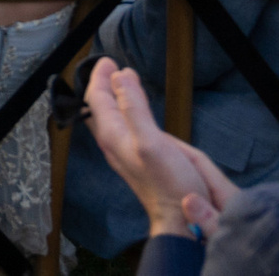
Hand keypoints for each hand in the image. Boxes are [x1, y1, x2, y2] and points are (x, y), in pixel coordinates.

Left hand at [83, 58, 236, 238]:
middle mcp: (115, 142)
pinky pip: (126, 127)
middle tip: (109, 66)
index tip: (108, 61)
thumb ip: (134, 108)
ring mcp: (127, 150)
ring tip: (119, 81)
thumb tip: (119, 77)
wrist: (183, 218)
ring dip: (112, 97)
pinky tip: (135, 110)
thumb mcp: (151, 141)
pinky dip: (126, 110)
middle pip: (99, 107)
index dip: (100, 77)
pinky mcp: (141, 156)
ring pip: (112, 117)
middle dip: (101, 85)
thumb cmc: (169, 184)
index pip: (96, 99)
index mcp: (112, 135)